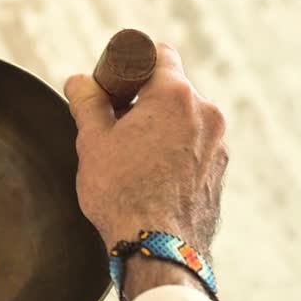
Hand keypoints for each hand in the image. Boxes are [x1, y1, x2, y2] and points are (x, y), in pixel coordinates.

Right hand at [64, 44, 228, 255]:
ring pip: (185, 119)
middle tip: (113, 123)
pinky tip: (150, 176)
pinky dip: (175, 151)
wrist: (158, 247)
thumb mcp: (93, 141)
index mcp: (175, 95)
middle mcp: (206, 112)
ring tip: (130, 156)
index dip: (132, 64)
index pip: (158, 53)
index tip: (113, 85)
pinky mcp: (220, 171)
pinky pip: (195, 146)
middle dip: (143, 99)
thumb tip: (80, 82)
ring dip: (160, 126)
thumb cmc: (123, 192)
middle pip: (171, 88)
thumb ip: (88, 103)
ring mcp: (218, 143)